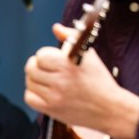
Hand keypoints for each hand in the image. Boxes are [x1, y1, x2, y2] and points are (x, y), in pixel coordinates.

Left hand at [23, 22, 138, 138]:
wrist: (109, 108)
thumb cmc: (99, 80)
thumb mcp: (88, 56)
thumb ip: (71, 38)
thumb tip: (56, 28)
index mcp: (69, 65)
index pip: (41, 55)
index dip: (45, 56)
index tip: (51, 59)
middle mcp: (60, 81)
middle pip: (31, 69)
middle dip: (37, 66)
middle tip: (45, 68)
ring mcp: (55, 97)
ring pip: (29, 82)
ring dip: (35, 79)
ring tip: (47, 80)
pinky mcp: (51, 110)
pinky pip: (29, 98)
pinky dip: (33, 94)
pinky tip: (44, 92)